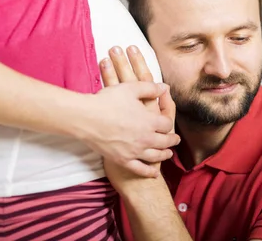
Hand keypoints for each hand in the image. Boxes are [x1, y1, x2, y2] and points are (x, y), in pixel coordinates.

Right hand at [98, 46, 176, 189]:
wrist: (86, 118)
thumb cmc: (108, 101)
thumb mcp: (131, 89)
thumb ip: (150, 88)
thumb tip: (164, 87)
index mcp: (150, 121)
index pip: (166, 124)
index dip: (168, 123)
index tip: (168, 123)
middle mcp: (146, 138)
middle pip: (165, 142)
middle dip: (172, 140)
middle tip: (175, 140)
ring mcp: (135, 151)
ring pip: (155, 156)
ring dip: (164, 155)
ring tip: (168, 154)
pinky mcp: (123, 160)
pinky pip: (140, 169)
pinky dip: (149, 172)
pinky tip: (154, 173)